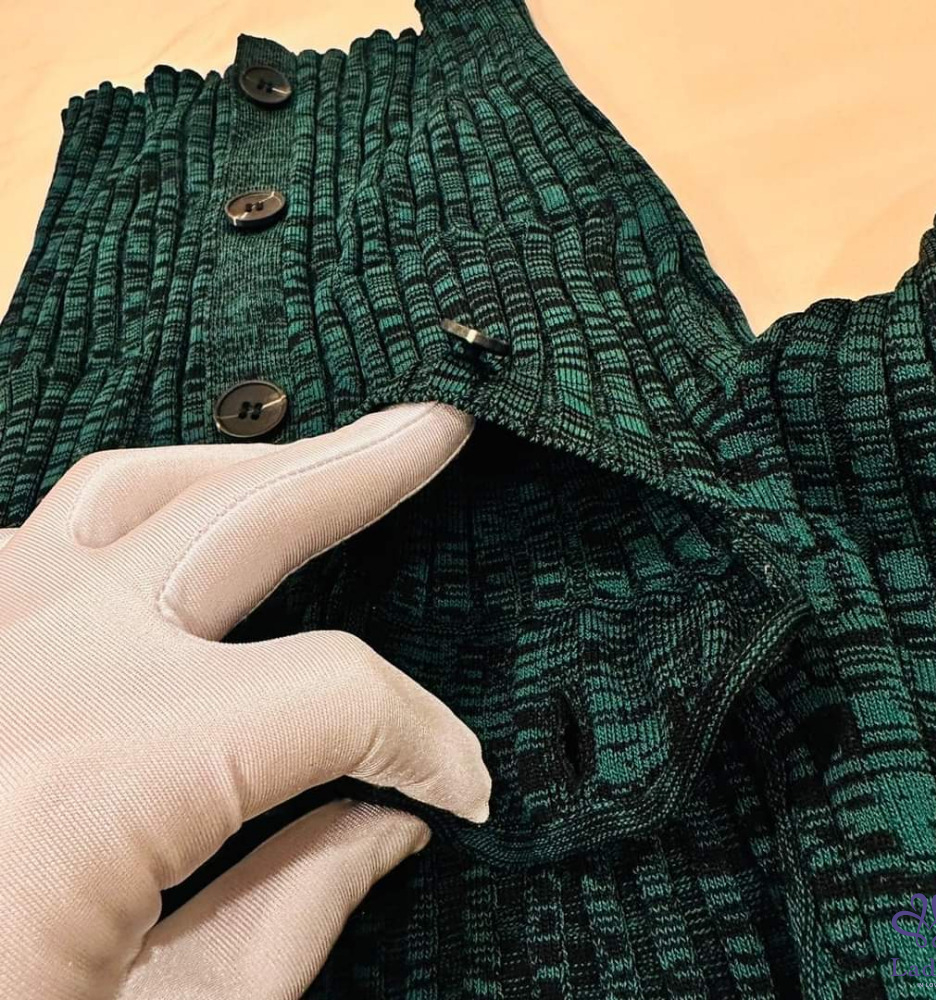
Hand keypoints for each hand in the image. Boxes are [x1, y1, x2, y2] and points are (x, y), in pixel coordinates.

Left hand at [0, 401, 490, 999]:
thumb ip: (295, 912)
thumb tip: (393, 826)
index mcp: (98, 777)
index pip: (335, 697)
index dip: (426, 739)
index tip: (462, 792)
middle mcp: (28, 672)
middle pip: (238, 519)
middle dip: (357, 468)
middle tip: (434, 427)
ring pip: (123, 488)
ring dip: (240, 465)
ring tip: (320, 458)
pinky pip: (37, 540)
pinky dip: (128, 514)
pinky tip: (177, 530)